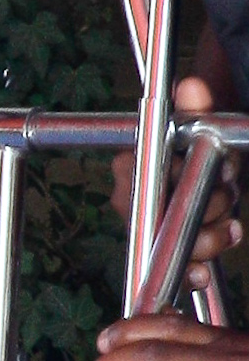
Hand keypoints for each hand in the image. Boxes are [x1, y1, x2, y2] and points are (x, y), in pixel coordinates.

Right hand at [111, 77, 241, 286]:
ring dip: (210, 240)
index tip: (213, 185)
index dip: (182, 191)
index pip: (149, 187)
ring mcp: (146, 224)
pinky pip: (170, 269)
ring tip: (231, 224)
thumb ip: (196, 106)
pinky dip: (190, 272)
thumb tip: (192, 87)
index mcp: (130, 166)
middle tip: (227, 195)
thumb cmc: (198, 140)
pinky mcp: (162, 247)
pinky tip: (202, 273)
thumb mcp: (201, 122)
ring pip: (172, 248)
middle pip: (161, 223)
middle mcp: (129, 198)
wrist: (207, 156)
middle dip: (205, 214)